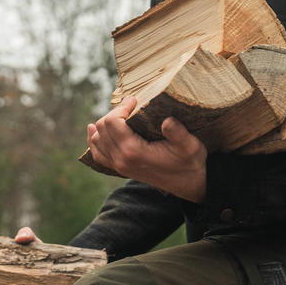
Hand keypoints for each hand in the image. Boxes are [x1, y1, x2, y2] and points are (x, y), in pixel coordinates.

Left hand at [86, 95, 207, 201]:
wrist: (189, 184)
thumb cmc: (190, 162)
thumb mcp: (191, 146)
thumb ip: (178, 133)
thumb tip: (167, 120)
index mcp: (134, 152)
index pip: (112, 122)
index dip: (122, 107)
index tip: (135, 100)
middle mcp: (122, 160)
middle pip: (102, 128)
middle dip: (114, 112)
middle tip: (131, 105)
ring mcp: (119, 166)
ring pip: (96, 140)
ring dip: (104, 124)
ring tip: (119, 114)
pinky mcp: (120, 169)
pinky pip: (98, 153)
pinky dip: (95, 140)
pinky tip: (94, 130)